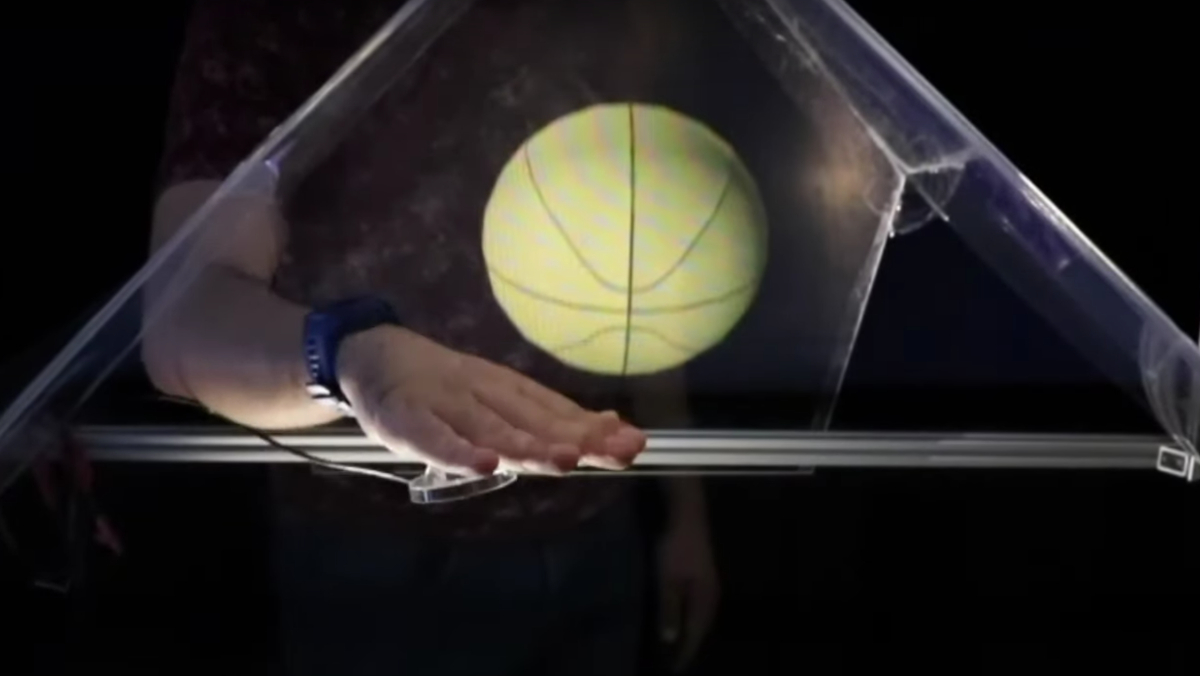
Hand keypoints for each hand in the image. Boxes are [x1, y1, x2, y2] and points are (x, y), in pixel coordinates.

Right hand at [337, 325, 645, 474]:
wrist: (371, 356)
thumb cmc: (442, 388)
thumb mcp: (498, 399)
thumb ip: (546, 418)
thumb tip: (612, 426)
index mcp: (506, 389)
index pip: (556, 411)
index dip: (593, 428)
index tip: (634, 443)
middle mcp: (483, 392)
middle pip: (534, 419)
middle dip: (577, 437)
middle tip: (619, 451)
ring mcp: (444, 404)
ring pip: (491, 428)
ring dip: (528, 445)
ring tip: (566, 460)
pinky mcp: (405, 419)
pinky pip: (433, 439)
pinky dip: (457, 452)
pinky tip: (484, 467)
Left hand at [657, 517, 719, 671]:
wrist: (688, 517)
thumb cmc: (676, 548)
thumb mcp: (668, 580)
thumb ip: (669, 609)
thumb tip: (671, 639)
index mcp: (705, 599)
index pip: (696, 634)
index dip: (685, 652)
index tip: (675, 669)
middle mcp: (713, 596)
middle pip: (703, 628)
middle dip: (691, 646)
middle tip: (677, 662)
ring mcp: (711, 585)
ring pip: (703, 618)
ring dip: (693, 633)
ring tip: (680, 647)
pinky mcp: (706, 577)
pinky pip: (701, 607)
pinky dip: (693, 619)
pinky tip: (684, 620)